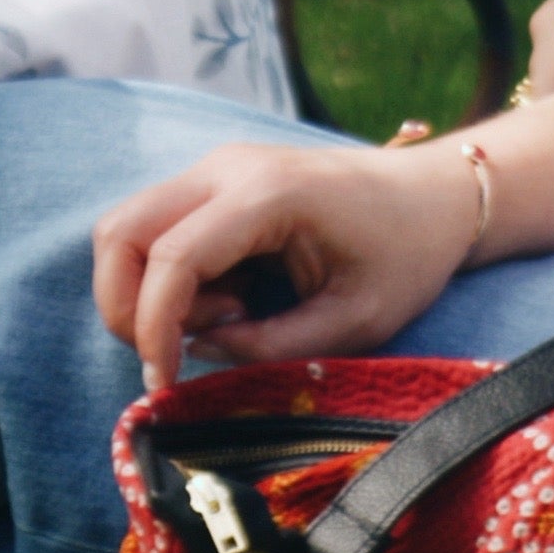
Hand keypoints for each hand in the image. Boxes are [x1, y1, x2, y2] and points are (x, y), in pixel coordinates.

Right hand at [93, 138, 476, 387]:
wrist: (432, 196)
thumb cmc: (405, 257)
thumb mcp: (354, 322)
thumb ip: (272, 346)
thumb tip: (199, 352)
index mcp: (268, 195)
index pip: (172, 256)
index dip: (153, 327)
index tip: (163, 383)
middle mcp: (225, 169)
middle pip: (120, 232)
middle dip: (126, 307)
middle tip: (172, 356)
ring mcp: (214, 170)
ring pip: (127, 230)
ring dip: (146, 293)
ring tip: (225, 322)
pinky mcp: (214, 186)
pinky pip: (156, 233)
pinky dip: (168, 280)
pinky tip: (231, 302)